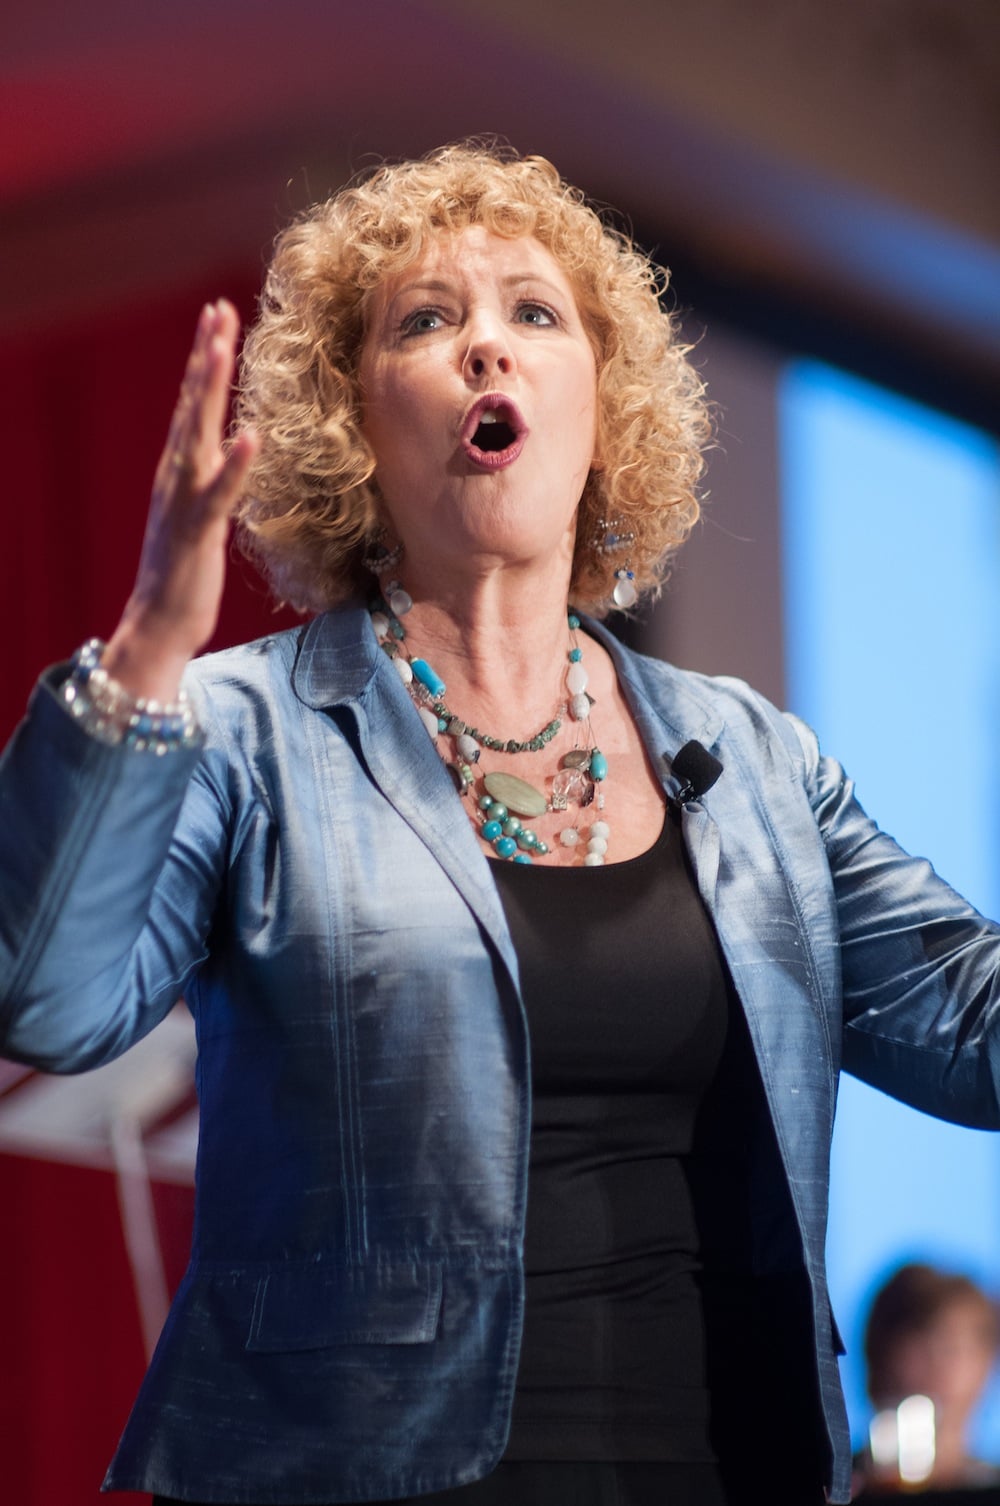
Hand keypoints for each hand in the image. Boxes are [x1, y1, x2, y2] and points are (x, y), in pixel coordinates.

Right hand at [103, 300, 258, 699]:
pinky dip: (234, 464)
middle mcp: (176, 476)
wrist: (160, 622)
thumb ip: (213, 479)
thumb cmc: (185, 573)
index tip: (217, 316)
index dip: (204, 359)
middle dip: (205, 356)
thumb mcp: (202, 514)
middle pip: (193, 405)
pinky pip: (218, 493)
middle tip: (217, 309)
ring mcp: (184, 501)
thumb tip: (233, 449)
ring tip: (222, 348)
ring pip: (198, 436)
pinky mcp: (198, 530)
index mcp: (179, 470)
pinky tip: (250, 436)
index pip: (194, 404)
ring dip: (210, 391)